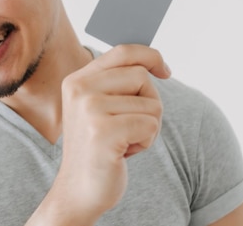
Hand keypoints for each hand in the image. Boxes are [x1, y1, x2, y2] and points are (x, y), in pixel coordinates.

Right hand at [53, 45, 169, 222]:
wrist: (78, 191)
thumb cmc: (97, 148)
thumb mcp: (99, 107)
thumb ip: (116, 82)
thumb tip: (153, 62)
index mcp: (77, 80)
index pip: (123, 52)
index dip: (150, 56)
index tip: (165, 70)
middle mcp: (79, 89)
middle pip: (141, 76)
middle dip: (149, 102)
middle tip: (131, 126)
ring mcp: (89, 110)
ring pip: (150, 104)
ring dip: (147, 126)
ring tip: (123, 141)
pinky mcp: (103, 132)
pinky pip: (150, 125)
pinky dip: (146, 141)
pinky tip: (124, 152)